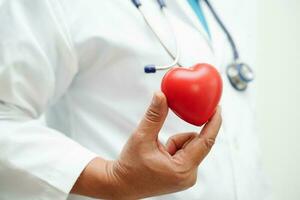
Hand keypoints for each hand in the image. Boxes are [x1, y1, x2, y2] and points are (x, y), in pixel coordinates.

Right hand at [71, 92, 221, 198]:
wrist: (121, 185)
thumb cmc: (130, 166)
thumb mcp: (142, 138)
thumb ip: (154, 116)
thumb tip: (161, 95)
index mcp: (182, 169)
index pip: (206, 141)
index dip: (213, 123)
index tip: (217, 108)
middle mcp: (188, 175)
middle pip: (195, 143)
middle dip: (178, 137)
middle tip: (163, 140)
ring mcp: (186, 177)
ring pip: (189, 146)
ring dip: (175, 142)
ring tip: (157, 152)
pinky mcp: (182, 175)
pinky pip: (185, 152)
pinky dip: (174, 148)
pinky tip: (159, 155)